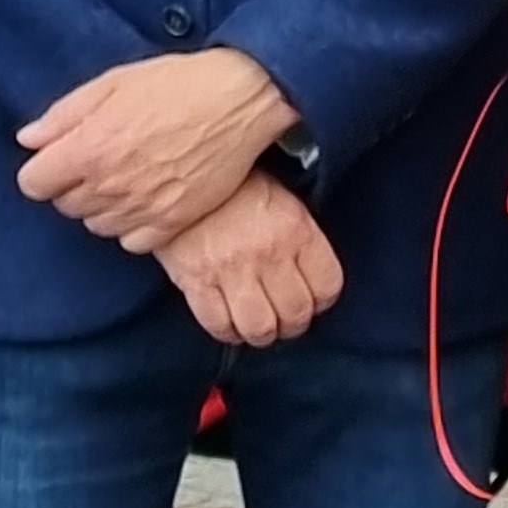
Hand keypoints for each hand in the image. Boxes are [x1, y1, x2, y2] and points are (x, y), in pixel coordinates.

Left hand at [16, 49, 297, 245]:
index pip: (34, 184)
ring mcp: (143, 208)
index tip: (61, 159)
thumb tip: (29, 140)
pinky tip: (147, 199)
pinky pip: (133, 242)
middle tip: (102, 161)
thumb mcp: (111, 84)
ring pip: (97, 226)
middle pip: (66, 206)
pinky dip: (133, 226)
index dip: (44, 170)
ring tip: (126, 179)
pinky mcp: (173, 221)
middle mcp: (110, 185)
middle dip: (74, 185)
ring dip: (103, 207)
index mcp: (87, 149)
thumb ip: (63, 115)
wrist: (239, 99)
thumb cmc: (175, 84)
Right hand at [154, 172, 342, 346]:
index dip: (323, 301)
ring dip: (262, 334)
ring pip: (260, 328)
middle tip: (285, 320)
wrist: (179, 172)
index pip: (327, 286)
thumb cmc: (235, 187)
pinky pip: (218, 325)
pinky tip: (230, 325)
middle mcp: (269, 254)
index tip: (314, 301)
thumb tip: (310, 274)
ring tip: (259, 326)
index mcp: (297, 230)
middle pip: (296, 314)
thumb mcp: (283, 200)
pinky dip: (227, 333)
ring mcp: (232, 270)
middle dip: (294, 325)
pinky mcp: (196, 281)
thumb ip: (300, 239)